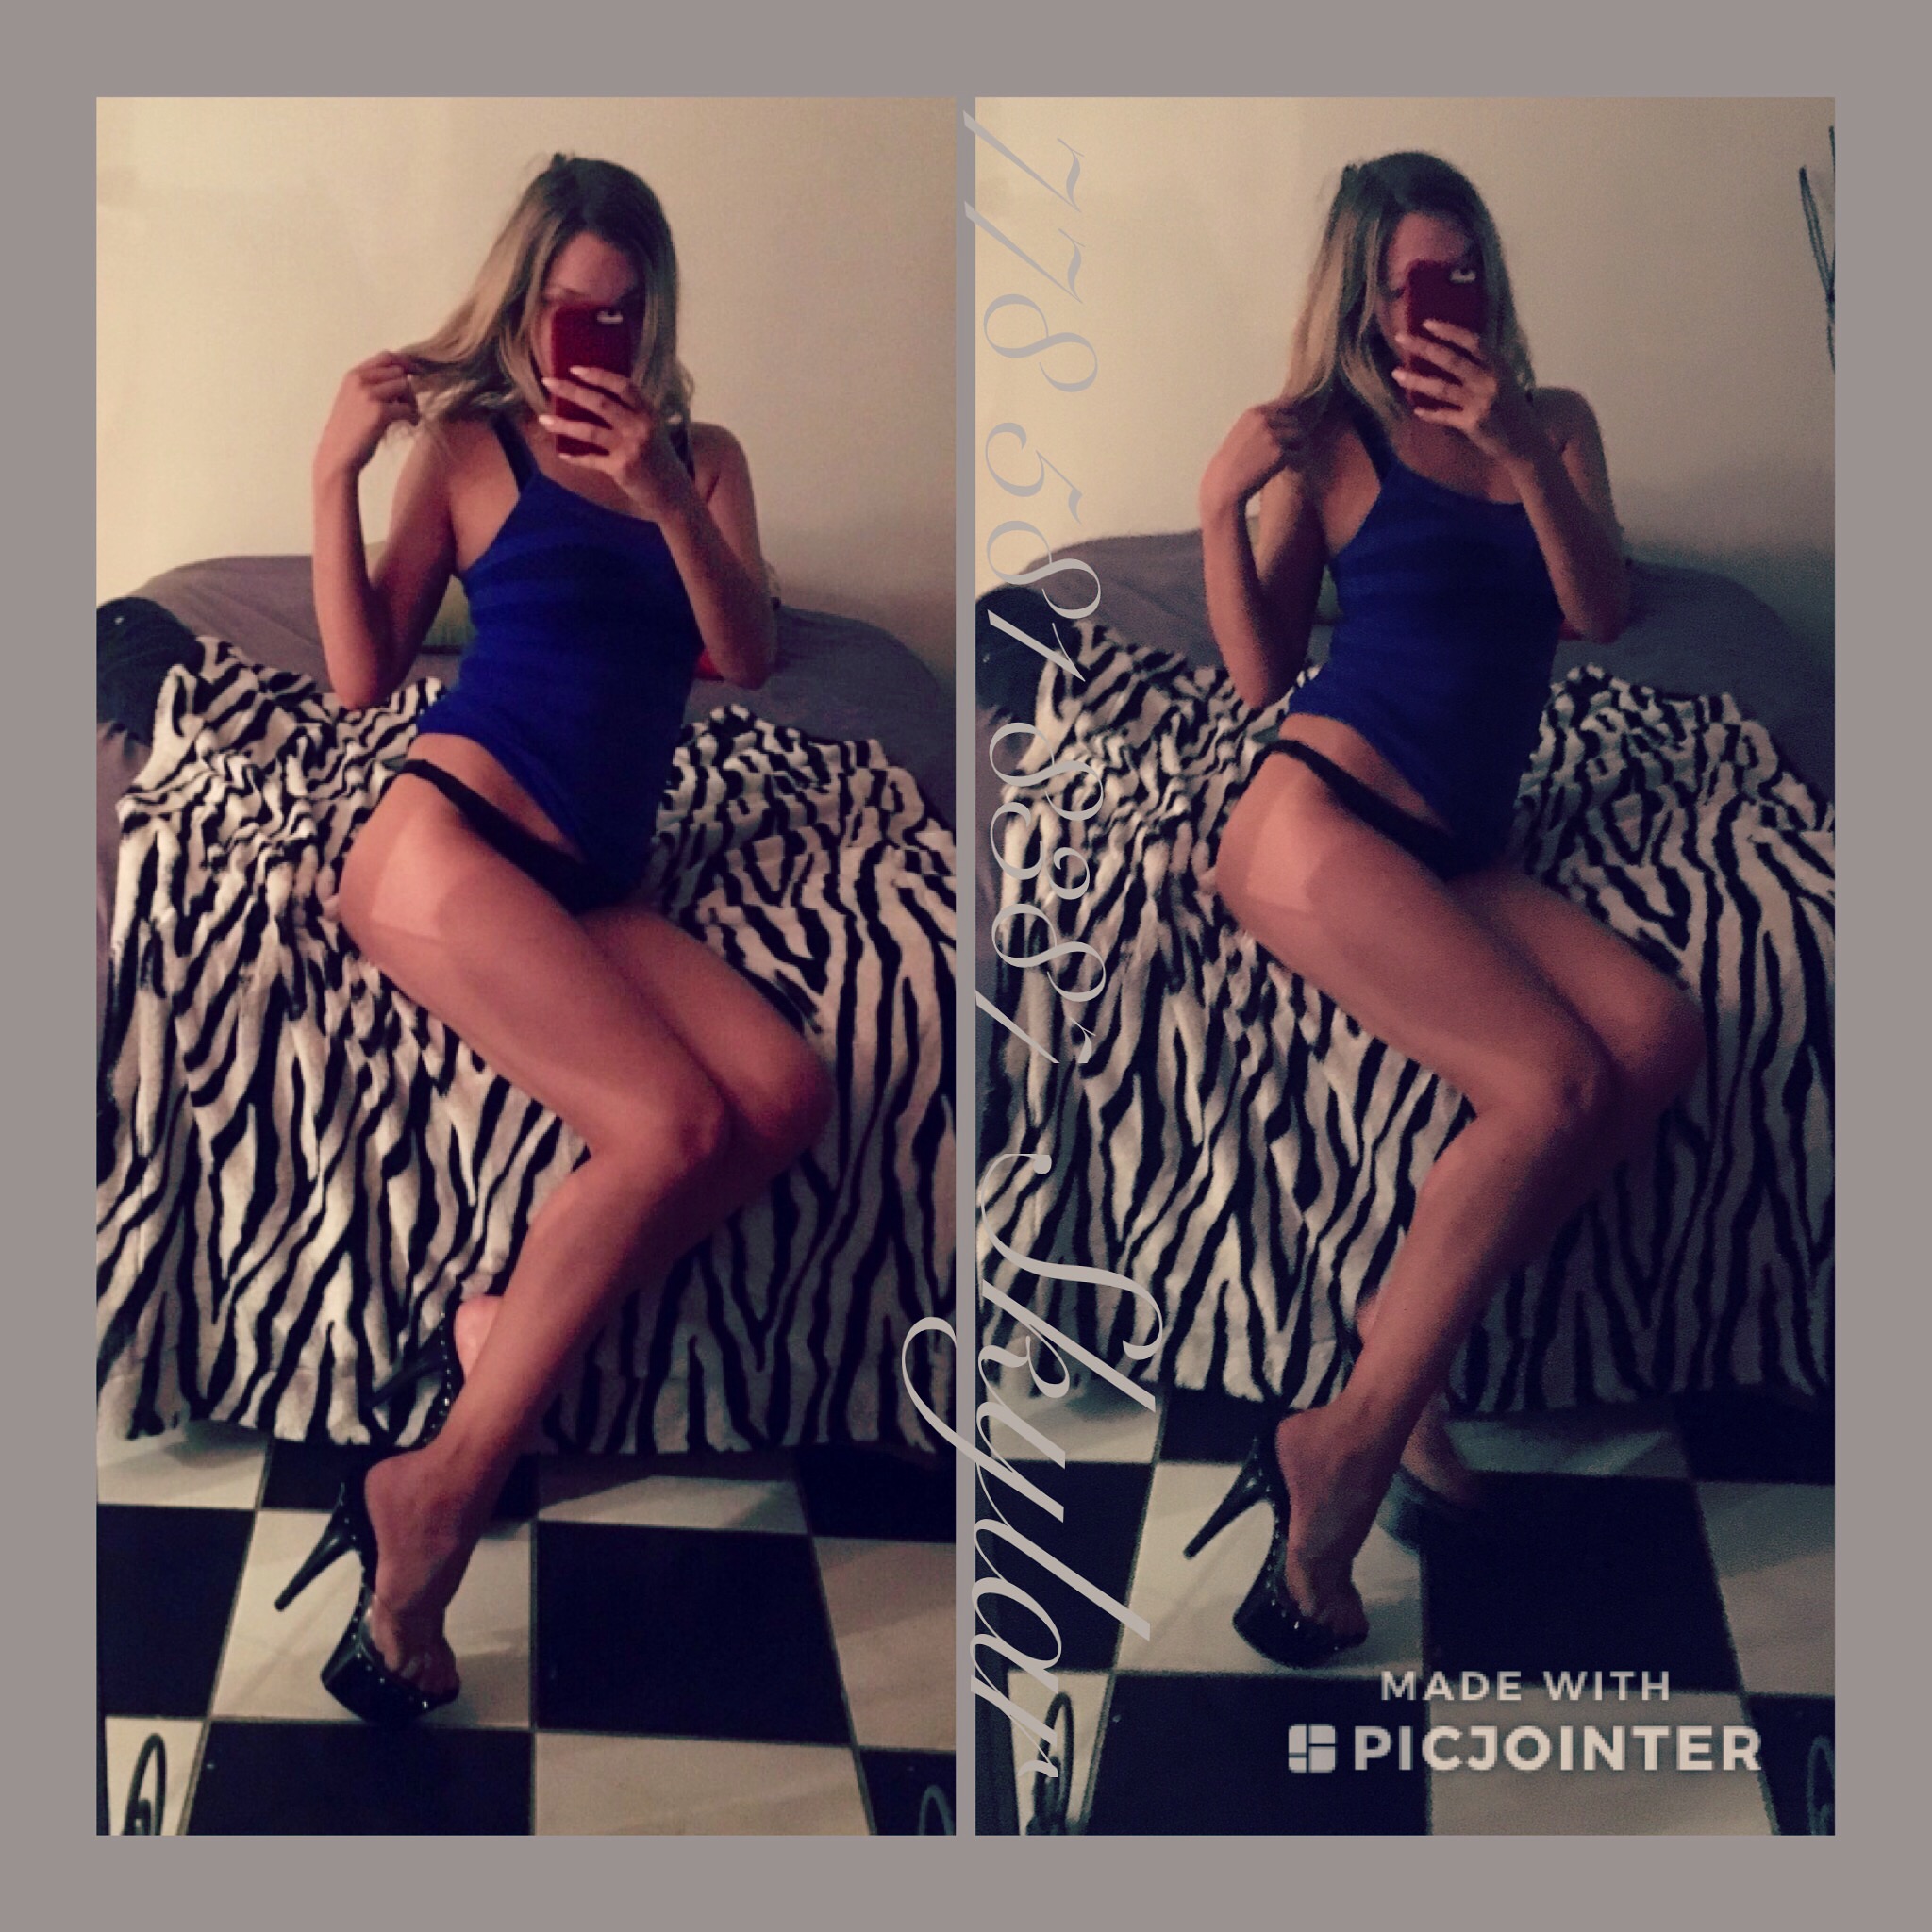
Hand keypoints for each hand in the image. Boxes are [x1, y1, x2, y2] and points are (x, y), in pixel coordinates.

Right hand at [315, 351, 418, 481]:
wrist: (337, 455)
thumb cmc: (349, 432)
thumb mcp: (354, 399)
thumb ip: (371, 385)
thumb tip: (401, 377)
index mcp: (353, 375)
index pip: (386, 357)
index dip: (406, 363)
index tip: (419, 372)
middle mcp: (359, 381)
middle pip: (398, 371)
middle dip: (409, 388)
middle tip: (410, 406)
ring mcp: (368, 395)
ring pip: (405, 386)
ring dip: (412, 402)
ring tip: (409, 417)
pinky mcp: (379, 412)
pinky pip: (407, 407)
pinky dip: (413, 416)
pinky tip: (411, 424)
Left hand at [537, 368, 695, 520]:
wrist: (673, 495)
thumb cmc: (660, 461)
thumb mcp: (653, 431)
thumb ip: (632, 414)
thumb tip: (595, 399)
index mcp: (649, 413)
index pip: (623, 386)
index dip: (598, 375)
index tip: (575, 369)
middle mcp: (640, 427)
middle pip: (600, 403)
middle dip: (571, 391)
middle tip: (549, 383)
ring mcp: (630, 449)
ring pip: (589, 431)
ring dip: (563, 424)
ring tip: (543, 419)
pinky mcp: (620, 469)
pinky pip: (590, 460)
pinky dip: (575, 457)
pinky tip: (562, 454)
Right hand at [1200, 399, 1313, 519]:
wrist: (1224, 484)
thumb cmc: (1231, 463)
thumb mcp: (1242, 432)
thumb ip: (1262, 423)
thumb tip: (1286, 418)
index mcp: (1254, 413)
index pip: (1286, 403)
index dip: (1293, 416)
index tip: (1291, 430)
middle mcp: (1264, 420)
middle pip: (1295, 420)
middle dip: (1295, 435)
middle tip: (1291, 449)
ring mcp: (1272, 436)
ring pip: (1301, 435)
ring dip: (1299, 447)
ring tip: (1291, 459)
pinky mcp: (1279, 454)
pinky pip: (1301, 454)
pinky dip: (1299, 462)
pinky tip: (1291, 468)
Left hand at [1392, 320, 1547, 468]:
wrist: (1527, 444)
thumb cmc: (1513, 409)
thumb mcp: (1505, 381)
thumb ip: (1484, 367)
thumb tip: (1453, 350)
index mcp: (1500, 366)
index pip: (1473, 341)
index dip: (1450, 331)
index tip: (1427, 323)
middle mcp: (1490, 382)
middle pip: (1451, 360)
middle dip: (1424, 347)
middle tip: (1401, 337)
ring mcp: (1480, 404)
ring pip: (1442, 388)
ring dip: (1416, 380)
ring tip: (1396, 373)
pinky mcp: (1472, 424)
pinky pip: (1444, 416)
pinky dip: (1430, 413)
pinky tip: (1416, 409)